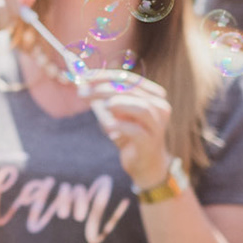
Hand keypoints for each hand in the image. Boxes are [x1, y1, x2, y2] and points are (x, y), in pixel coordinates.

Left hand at [81, 71, 172, 189]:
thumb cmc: (130, 135)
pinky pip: (135, 131)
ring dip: (118, 103)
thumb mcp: (117, 113)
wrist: (146, 165)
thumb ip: (105, 99)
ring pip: (141, 108)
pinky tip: (108, 127)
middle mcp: (159, 108)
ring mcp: (157, 125)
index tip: (85, 77)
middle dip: (105, 89)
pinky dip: (120, 126)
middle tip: (83, 92)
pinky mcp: (150, 142)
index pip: (129, 79)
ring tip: (102, 106)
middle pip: (132, 91)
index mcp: (153, 96)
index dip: (106, 76)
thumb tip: (82, 85)